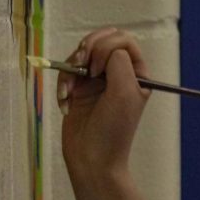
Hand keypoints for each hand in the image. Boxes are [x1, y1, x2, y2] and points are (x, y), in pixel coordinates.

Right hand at [58, 28, 152, 176]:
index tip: (98, 69)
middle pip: (101, 40)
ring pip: (81, 54)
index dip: (107, 46)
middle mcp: (118, 73)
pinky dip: (62, 83)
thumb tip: (106, 48)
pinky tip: (65, 101)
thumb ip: (118, 61)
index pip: (123, 40)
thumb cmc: (114, 129)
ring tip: (69, 90)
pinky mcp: (79, 89)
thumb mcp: (125, 91)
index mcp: (136, 73)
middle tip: (81, 66)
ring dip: (71, 68)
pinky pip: (67, 71)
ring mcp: (97, 80)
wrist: (92, 160)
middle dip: (87, 48)